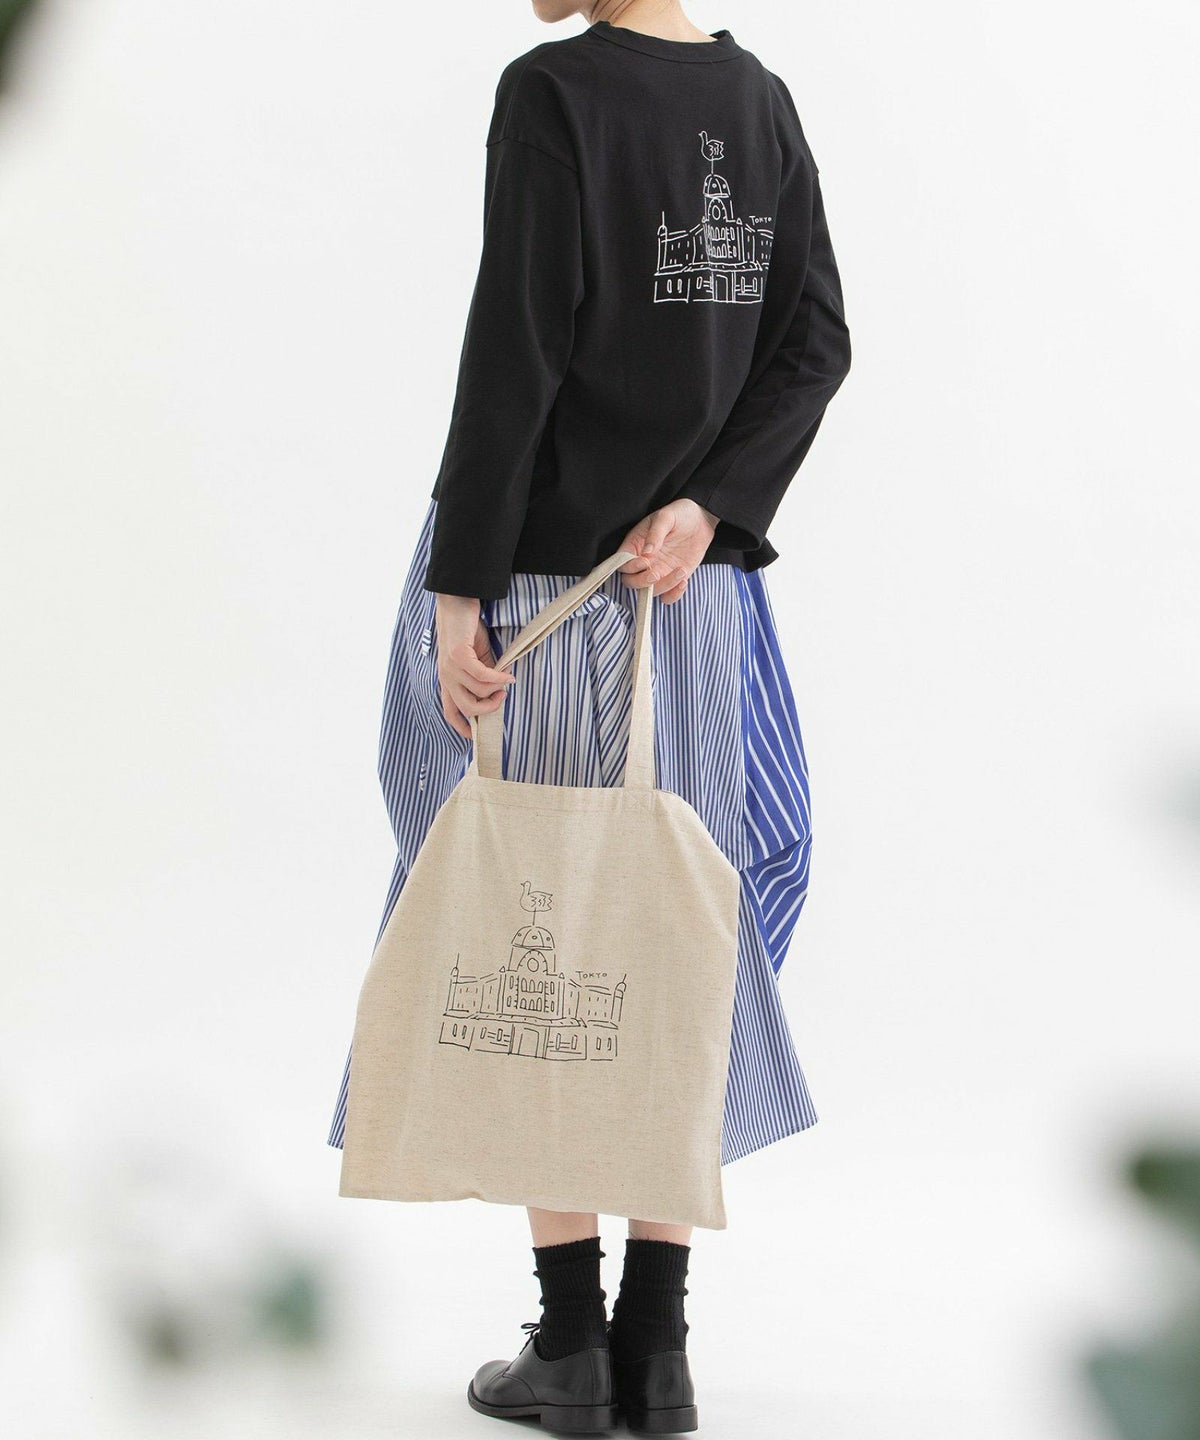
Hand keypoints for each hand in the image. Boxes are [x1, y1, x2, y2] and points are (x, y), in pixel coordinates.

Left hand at [433, 594, 515, 739]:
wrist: (456, 603)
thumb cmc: (467, 629)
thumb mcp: (477, 658)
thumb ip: (484, 676)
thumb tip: (499, 691)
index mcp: (447, 680)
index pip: (449, 712)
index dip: (462, 727)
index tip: (477, 736)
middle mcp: (445, 677)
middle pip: (467, 708)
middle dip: (489, 709)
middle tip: (502, 698)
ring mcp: (450, 667)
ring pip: (479, 691)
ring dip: (497, 689)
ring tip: (507, 679)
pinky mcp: (458, 656)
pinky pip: (482, 676)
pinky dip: (498, 677)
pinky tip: (508, 674)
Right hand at [617, 499, 718, 602]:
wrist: (700, 520)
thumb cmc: (679, 514)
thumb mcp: (666, 517)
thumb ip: (655, 533)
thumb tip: (647, 552)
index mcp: (635, 546)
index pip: (622, 564)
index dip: (630, 567)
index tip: (645, 561)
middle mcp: (643, 562)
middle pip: (630, 582)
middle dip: (642, 582)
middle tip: (656, 574)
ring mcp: (657, 573)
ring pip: (649, 592)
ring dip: (663, 586)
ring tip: (680, 572)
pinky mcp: (671, 580)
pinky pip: (667, 597)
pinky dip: (673, 595)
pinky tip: (684, 581)